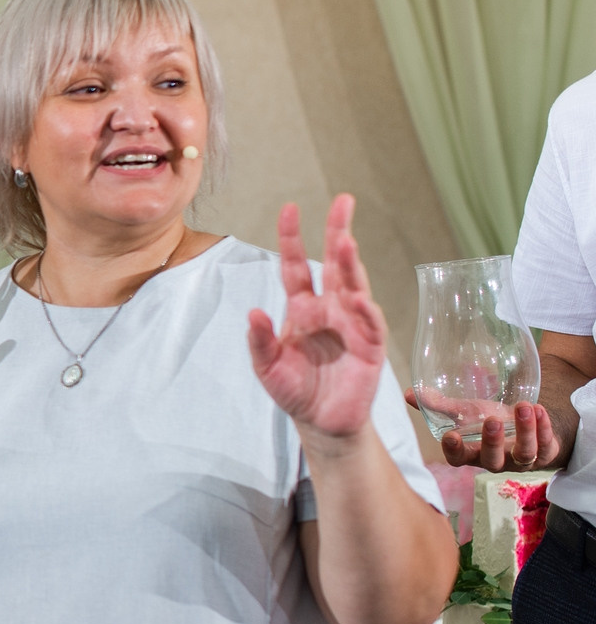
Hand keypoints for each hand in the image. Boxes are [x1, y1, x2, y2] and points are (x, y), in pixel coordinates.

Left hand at [249, 196, 390, 440]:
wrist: (321, 422)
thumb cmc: (294, 389)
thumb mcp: (267, 367)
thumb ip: (260, 342)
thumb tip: (253, 313)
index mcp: (302, 309)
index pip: (297, 267)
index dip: (293, 239)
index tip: (290, 208)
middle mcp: (330, 309)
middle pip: (336, 264)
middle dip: (339, 231)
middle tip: (344, 200)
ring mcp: (353, 325)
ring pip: (355, 285)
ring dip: (352, 264)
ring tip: (346, 241)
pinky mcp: (372, 347)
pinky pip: (371, 325)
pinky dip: (365, 312)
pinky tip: (358, 299)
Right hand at [404, 389, 559, 470]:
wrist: (526, 427)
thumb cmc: (489, 421)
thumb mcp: (466, 412)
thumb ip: (440, 405)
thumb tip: (409, 393)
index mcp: (472, 454)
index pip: (458, 459)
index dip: (454, 450)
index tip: (451, 435)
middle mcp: (496, 461)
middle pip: (492, 460)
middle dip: (492, 442)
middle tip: (492, 420)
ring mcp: (521, 460)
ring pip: (524, 453)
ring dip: (525, 431)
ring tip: (524, 407)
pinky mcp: (544, 454)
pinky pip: (546, 445)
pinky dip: (544, 427)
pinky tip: (539, 410)